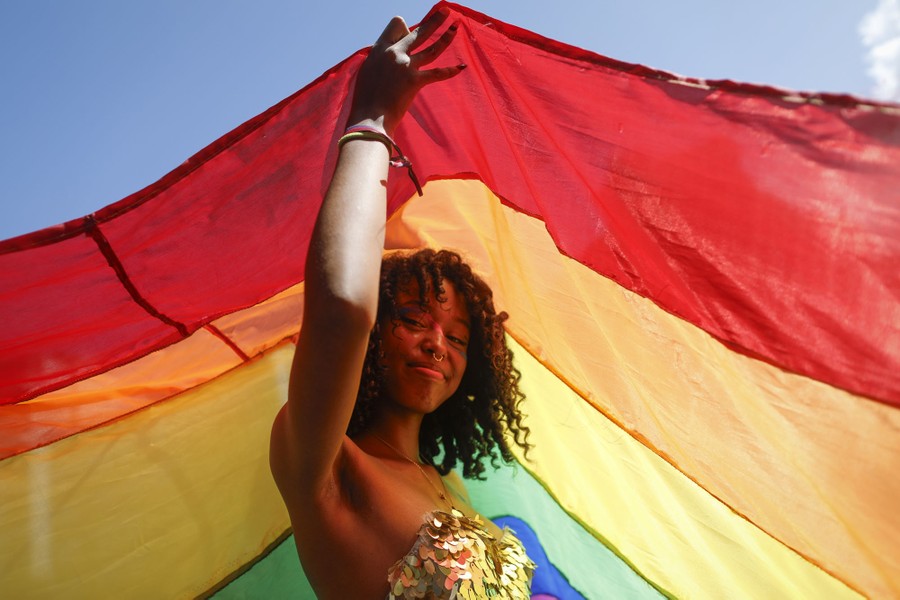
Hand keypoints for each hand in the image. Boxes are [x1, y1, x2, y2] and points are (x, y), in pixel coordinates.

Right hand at [347, 9, 464, 135]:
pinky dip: (450, 71)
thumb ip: (380, 61)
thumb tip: (388, 59)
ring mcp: (406, 66)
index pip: (396, 25)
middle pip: (418, 32)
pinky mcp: (415, 81)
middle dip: (434, 21)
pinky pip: (437, 73)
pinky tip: (461, 67)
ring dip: (446, 36)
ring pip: (431, 48)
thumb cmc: (365, 100)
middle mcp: (394, 53)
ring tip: (456, 27)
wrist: (368, 117)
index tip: (408, 34)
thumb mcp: (367, 73)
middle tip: (445, 12)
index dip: (405, 27)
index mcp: (380, 49)